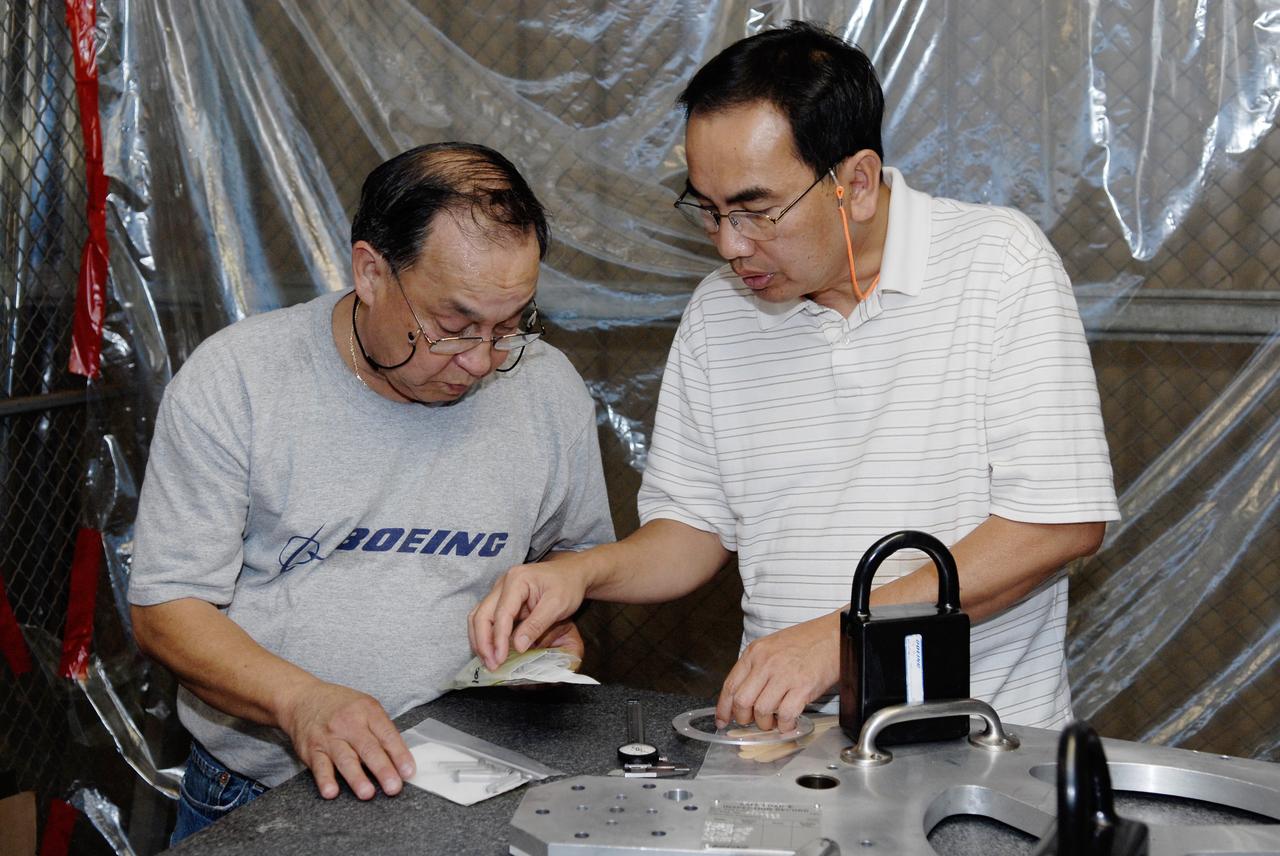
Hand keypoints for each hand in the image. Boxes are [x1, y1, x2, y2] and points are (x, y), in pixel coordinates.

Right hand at [277, 680, 415, 800]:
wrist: (303, 698)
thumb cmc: (342, 707)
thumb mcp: (366, 708)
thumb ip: (382, 731)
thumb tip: (401, 760)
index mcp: (368, 711)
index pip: (387, 735)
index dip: (399, 754)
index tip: (409, 772)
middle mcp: (349, 724)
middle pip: (369, 749)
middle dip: (383, 769)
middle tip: (394, 787)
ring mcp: (329, 737)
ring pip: (345, 759)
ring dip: (357, 778)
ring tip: (367, 793)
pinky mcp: (312, 750)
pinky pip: (320, 767)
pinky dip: (325, 780)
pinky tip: (331, 792)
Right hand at [469, 559, 590, 670]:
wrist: (571, 572)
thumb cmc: (567, 585)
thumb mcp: (557, 605)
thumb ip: (536, 625)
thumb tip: (517, 647)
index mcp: (516, 580)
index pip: (501, 614)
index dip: (498, 639)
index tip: (500, 659)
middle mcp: (502, 584)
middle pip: (482, 615)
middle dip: (483, 643)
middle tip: (491, 665)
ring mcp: (499, 591)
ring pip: (479, 617)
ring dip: (480, 641)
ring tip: (489, 662)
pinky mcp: (501, 600)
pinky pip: (486, 618)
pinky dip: (486, 635)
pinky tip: (492, 651)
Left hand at [714, 612, 841, 732]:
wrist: (835, 634)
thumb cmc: (807, 641)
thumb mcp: (773, 647)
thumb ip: (757, 668)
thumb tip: (744, 696)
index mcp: (756, 652)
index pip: (730, 685)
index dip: (724, 708)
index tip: (722, 720)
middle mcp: (766, 662)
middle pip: (742, 701)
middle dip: (744, 718)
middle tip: (753, 722)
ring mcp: (784, 675)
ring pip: (762, 711)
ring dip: (766, 724)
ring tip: (774, 722)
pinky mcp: (803, 687)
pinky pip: (785, 715)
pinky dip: (785, 725)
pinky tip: (788, 723)